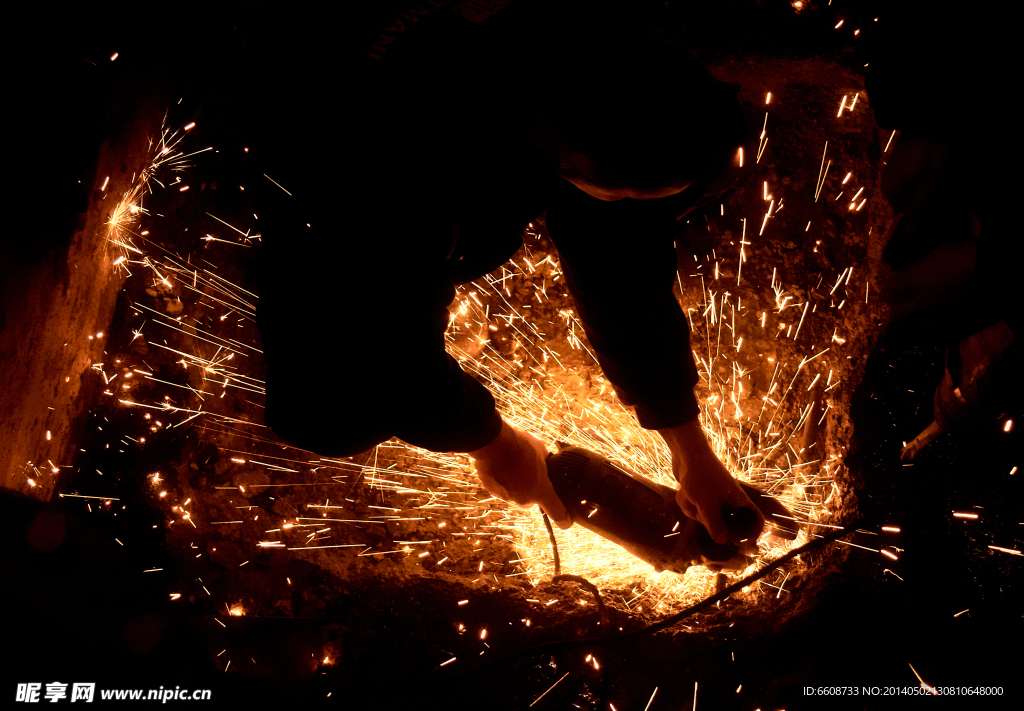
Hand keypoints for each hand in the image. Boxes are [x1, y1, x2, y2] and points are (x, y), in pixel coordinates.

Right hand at [469, 420, 572, 528]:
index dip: (565, 520)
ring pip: (516, 493)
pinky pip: (502, 488)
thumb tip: (546, 461)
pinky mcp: (492, 491)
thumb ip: (546, 461)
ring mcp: (506, 497)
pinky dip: (503, 480)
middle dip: (533, 488)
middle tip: (532, 472)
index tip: (567, 522)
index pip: (558, 514)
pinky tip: (502, 465)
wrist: (492, 443)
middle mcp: (524, 499)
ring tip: (514, 465)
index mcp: (541, 491)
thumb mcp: (541, 450)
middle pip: (532, 499)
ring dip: (517, 483)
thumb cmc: (520, 446)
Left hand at [659, 420, 764, 544]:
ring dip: (693, 510)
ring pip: (705, 517)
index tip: (741, 544)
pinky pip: (695, 508)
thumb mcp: (706, 504)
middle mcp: (729, 500)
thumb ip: (714, 524)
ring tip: (689, 496)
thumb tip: (722, 541)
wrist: (686, 452)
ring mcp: (714, 498)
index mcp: (739, 500)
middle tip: (701, 512)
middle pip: (724, 524)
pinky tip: (683, 492)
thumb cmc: (700, 476)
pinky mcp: (701, 495)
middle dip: (707, 521)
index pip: (755, 519)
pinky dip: (687, 503)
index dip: (753, 533)